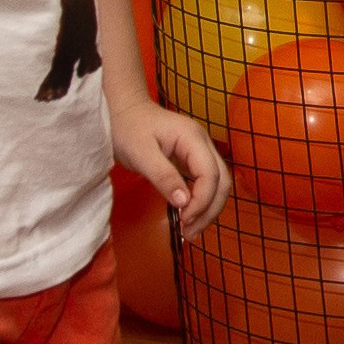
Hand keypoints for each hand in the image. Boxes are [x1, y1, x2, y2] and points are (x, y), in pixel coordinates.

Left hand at [111, 98, 230, 239]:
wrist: (122, 110)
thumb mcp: (140, 153)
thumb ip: (163, 176)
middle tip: (190, 233)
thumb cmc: (127, 128)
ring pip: (217, 184)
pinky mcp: (191, 160)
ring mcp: (199, 152)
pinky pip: (205, 184)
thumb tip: (184, 203)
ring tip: (190, 231)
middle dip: (209, 210)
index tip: (184, 220)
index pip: (210, 175)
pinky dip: (201, 202)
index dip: (202, 201)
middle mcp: (203, 144)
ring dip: (208, 209)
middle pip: (221, 181)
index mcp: (193, 139)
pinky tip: (189, 216)